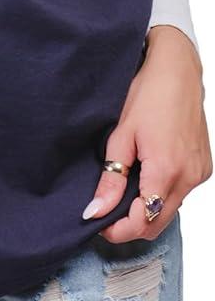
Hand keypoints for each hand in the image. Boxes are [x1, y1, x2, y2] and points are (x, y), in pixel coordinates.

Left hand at [82, 26, 212, 241]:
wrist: (178, 70)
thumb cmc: (148, 94)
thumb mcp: (121, 135)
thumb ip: (111, 178)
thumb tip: (95, 210)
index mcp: (166, 171)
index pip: (143, 222)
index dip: (118, 230)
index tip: (98, 222)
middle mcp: (188, 177)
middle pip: (158, 223)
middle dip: (131, 224)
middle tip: (106, 210)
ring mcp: (199, 173)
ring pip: (170, 211)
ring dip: (147, 210)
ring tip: (123, 190)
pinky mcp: (203, 167)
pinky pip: (181, 194)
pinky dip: (161, 194)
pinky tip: (145, 176)